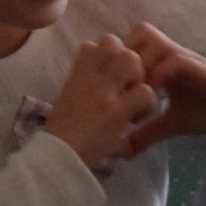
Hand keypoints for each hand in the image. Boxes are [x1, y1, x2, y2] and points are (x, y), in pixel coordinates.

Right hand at [41, 34, 161, 172]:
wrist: (56, 161)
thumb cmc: (61, 138)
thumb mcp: (68, 105)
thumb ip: (84, 90)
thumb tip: (104, 87)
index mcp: (75, 78)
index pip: (94, 44)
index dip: (109, 53)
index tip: (113, 73)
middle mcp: (88, 79)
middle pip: (114, 44)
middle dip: (129, 60)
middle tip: (130, 86)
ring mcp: (102, 93)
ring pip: (132, 61)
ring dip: (140, 78)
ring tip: (137, 100)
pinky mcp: (116, 112)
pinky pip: (145, 93)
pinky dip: (148, 105)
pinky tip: (138, 119)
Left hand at [120, 23, 205, 154]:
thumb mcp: (168, 124)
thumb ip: (145, 133)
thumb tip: (121, 151)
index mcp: (162, 62)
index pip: (131, 41)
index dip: (117, 58)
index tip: (111, 88)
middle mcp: (172, 53)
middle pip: (138, 32)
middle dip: (126, 58)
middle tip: (121, 88)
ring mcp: (186, 58)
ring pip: (152, 40)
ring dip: (140, 64)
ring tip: (136, 93)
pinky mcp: (200, 68)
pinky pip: (173, 60)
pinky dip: (159, 74)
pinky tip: (155, 97)